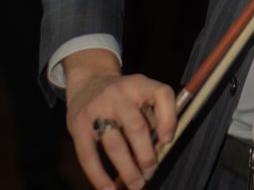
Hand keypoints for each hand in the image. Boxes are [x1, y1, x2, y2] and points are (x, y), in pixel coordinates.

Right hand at [64, 49, 175, 189]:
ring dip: (127, 169)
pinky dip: (99, 176)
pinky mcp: (78, 125)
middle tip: (151, 171)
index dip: (169, 119)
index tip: (168, 140)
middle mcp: (119, 94)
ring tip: (136, 184)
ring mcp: (97, 109)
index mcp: (140, 84)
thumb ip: (152, 114)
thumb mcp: (140, 92)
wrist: (89, 80)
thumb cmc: (123, 94)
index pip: (162, 95)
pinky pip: (88, 155)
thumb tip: (159, 147)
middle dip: (146, 155)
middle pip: (137, 127)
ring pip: (115, 145)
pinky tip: (109, 189)